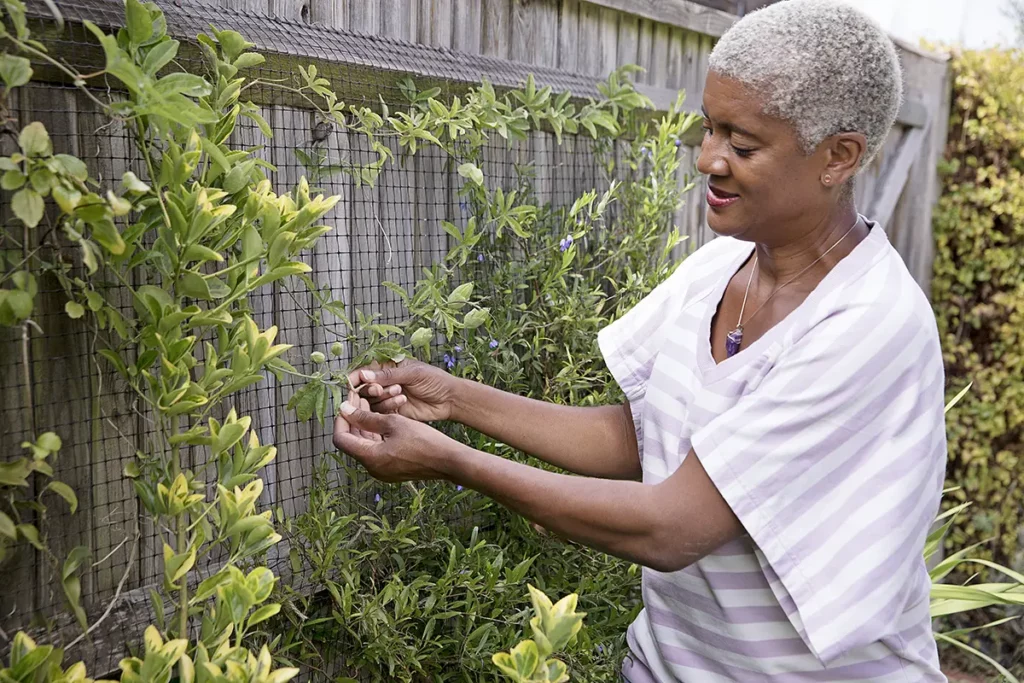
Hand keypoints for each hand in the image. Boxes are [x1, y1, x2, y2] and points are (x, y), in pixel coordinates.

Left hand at [332, 399, 456, 482]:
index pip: (341, 438)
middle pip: (352, 441)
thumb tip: (344, 410)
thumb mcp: (394, 423)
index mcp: (370, 458)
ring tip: (371, 404)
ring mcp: (382, 471)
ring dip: (365, 425)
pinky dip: (376, 434)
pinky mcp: (392, 469)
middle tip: (359, 399)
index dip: (341, 419)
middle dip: (353, 419)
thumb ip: (366, 417)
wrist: (448, 461)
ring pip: (365, 444)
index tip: (347, 403)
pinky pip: (377, 450)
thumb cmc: (424, 441)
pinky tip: (383, 419)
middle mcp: (372, 468)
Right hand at [348, 358, 457, 422]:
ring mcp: (388, 398)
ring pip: (371, 402)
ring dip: (382, 398)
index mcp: (387, 367)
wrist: (449, 399)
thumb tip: (364, 375)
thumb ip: (388, 375)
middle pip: (363, 389)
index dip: (357, 378)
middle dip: (370, 390)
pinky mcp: (393, 412)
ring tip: (400, 394)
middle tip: (381, 390)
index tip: (354, 384)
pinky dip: (387, 407)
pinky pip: (380, 412)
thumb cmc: (435, 380)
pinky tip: (402, 402)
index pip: (363, 372)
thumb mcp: (412, 373)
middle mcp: (384, 383)